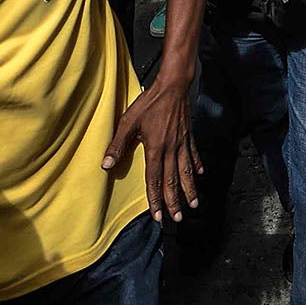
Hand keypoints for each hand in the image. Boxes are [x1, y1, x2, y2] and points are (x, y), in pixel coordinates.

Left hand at [103, 79, 200, 222]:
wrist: (173, 85)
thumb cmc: (149, 102)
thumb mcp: (128, 122)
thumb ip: (118, 145)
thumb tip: (106, 165)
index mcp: (156, 148)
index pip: (155, 179)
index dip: (156, 199)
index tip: (158, 215)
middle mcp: (171, 150)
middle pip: (173, 181)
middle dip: (175, 202)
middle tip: (178, 219)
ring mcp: (182, 143)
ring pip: (186, 172)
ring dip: (190, 190)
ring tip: (194, 205)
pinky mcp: (189, 135)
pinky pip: (193, 155)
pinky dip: (196, 166)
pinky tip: (200, 175)